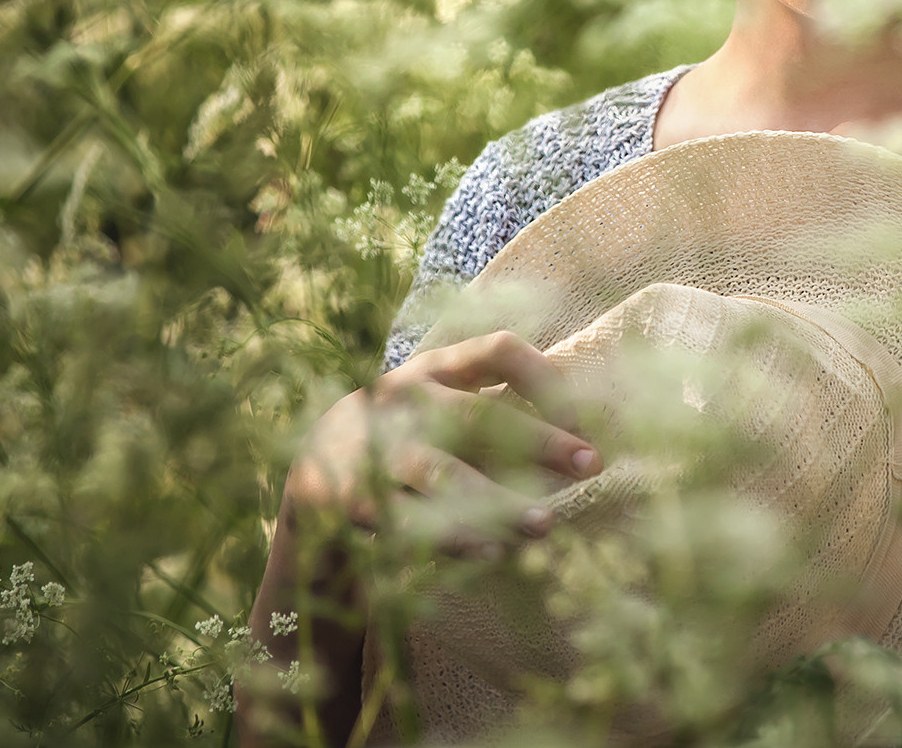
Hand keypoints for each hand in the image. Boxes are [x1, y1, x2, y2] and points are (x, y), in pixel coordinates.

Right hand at [285, 330, 602, 551]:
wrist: (311, 471)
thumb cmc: (406, 436)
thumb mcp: (443, 406)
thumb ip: (500, 415)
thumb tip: (583, 440)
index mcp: (436, 368)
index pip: (498, 350)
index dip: (546, 377)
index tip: (584, 416)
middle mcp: (405, 399)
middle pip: (477, 416)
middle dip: (538, 440)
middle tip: (590, 464)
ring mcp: (378, 449)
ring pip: (443, 474)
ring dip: (498, 501)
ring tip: (544, 524)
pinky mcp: (357, 498)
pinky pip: (411, 521)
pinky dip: (454, 538)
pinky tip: (492, 551)